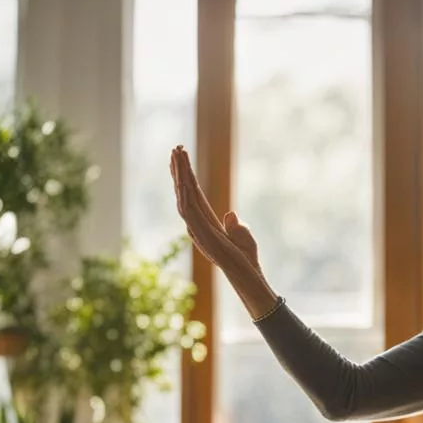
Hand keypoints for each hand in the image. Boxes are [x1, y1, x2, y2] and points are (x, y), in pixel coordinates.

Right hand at [169, 146, 260, 274]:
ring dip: (180, 175)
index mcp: (205, 222)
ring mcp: (196, 228)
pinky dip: (184, 193)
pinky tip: (182, 177)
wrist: (247, 274)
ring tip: (177, 154)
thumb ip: (235, 224)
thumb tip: (230, 214)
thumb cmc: (246, 257)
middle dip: (179, 170)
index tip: (180, 159)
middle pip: (185, 192)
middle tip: (175, 149)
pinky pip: (189, 209)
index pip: (192, 194)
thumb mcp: (243, 234)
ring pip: (183, 196)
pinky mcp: (201, 233)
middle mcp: (197, 224)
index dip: (186, 177)